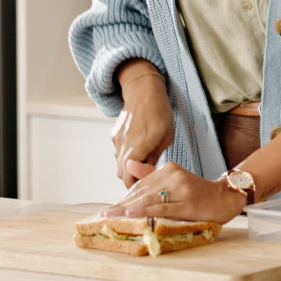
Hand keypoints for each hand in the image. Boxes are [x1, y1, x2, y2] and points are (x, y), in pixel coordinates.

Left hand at [98, 161, 246, 224]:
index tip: (110, 208)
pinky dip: (145, 210)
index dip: (124, 197)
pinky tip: (131, 213)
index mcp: (169, 169)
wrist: (227, 198)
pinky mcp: (188, 204)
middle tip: (104, 214)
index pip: (141, 184)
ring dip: (127, 208)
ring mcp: (182, 189)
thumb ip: (151, 174)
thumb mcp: (175, 180)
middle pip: (142, 192)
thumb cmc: (199, 192)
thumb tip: (128, 165)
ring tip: (111, 215)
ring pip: (149, 199)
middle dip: (122, 203)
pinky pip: (162, 207)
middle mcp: (175, 176)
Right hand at [111, 72, 173, 187]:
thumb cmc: (160, 112)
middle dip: (131, 180)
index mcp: (139, 146)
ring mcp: (117, 140)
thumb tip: (149, 173)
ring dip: (129, 168)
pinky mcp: (114, 135)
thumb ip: (155, 157)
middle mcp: (124, 144)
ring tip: (143, 166)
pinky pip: (119, 152)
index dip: (134, 186)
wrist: (143, 90)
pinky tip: (138, 151)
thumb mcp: (166, 136)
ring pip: (119, 163)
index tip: (143, 189)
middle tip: (144, 181)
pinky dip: (126, 156)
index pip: (129, 177)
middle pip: (121, 174)